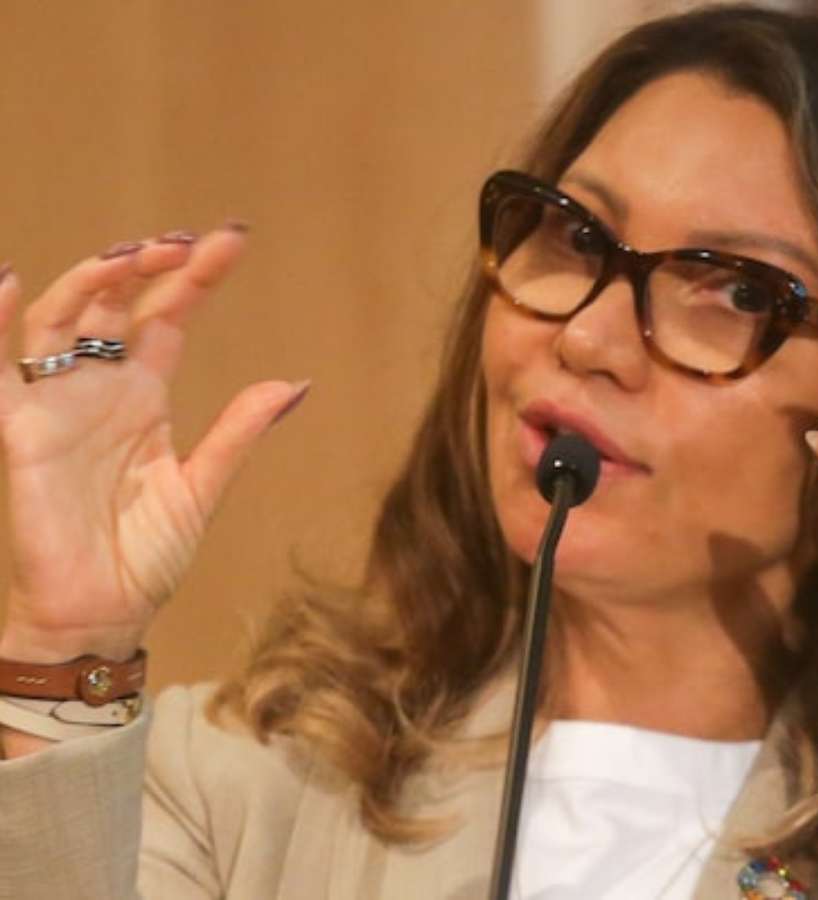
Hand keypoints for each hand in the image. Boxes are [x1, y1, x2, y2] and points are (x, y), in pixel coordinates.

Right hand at [0, 228, 306, 663]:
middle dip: (147, 265)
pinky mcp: (19, 430)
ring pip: (61, 318)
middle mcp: (99, 387)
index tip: (233, 239)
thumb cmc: (147, 554)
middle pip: (115, 303)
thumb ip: (238, 431)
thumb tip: (295, 383)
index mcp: (146, 394)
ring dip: (90, 280)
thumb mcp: (203, 486)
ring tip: (129, 256)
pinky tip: (9, 281)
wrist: (103, 611)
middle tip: (185, 244)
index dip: (195, 277)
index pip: (167, 316)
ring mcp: (57, 403)